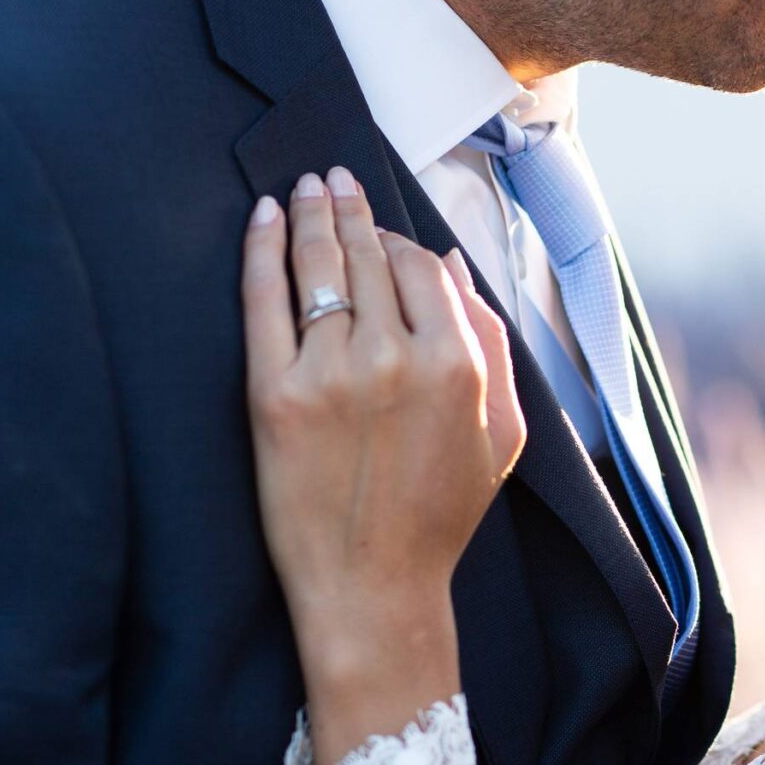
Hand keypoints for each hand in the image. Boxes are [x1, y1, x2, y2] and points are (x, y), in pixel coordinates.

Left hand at [242, 169, 524, 764]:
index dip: (400, 241)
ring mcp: (332, 373)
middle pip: (368, 257)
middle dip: (351, 208)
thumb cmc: (440, 517)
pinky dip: (263, 249)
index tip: (380, 227)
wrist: (373, 588)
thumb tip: (451, 268)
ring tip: (304, 186)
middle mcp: (396, 357)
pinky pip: (265, 300)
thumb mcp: (502, 434)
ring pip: (320, 267)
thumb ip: (491, 345)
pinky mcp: (275, 394)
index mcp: (459, 364)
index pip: (424, 268)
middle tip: (333, 176)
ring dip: (310, 214)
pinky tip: (264, 218)